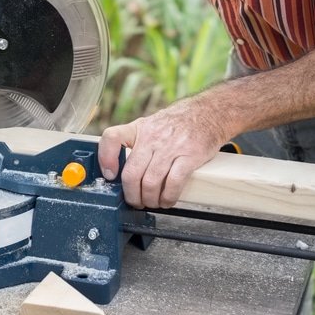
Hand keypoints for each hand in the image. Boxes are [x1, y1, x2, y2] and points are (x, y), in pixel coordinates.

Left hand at [97, 97, 228, 208]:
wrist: (209, 113)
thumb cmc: (178, 123)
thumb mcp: (150, 125)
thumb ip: (134, 143)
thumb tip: (118, 169)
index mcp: (139, 128)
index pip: (112, 137)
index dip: (106, 159)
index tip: (109, 176)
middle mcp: (153, 136)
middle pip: (131, 173)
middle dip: (132, 195)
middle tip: (136, 201)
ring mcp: (171, 147)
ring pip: (150, 183)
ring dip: (150, 200)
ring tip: (152, 202)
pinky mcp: (189, 156)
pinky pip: (173, 184)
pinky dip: (168, 198)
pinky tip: (167, 200)